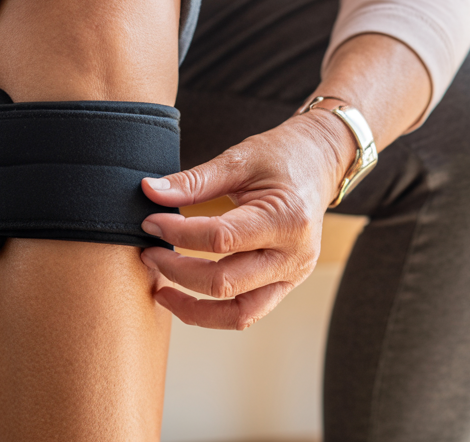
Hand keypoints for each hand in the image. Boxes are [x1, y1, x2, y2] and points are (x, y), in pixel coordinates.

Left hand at [139, 110, 353, 329]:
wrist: (320, 162)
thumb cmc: (283, 156)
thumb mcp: (239, 160)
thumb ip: (194, 181)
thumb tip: (150, 191)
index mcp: (286, 219)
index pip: (221, 239)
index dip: (178, 233)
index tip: (150, 222)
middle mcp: (294, 255)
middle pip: (225, 282)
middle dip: (177, 271)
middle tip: (150, 252)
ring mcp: (293, 275)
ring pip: (238, 313)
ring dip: (194, 309)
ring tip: (161, 291)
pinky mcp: (286, 283)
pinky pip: (248, 311)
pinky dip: (214, 311)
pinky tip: (187, 295)